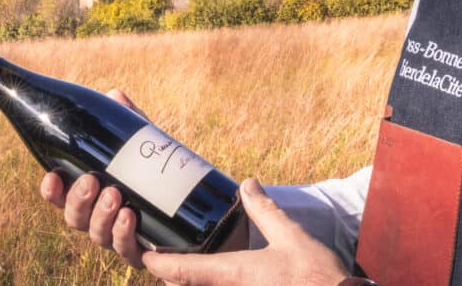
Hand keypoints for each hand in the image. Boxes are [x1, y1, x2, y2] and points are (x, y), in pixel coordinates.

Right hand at [39, 88, 148, 267]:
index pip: (62, 197)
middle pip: (75, 218)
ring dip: (101, 216)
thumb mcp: (146, 146)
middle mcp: (102, 219)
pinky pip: (127, 250)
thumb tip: (115, 94)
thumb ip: (130, 123)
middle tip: (92, 180)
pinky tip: (130, 217)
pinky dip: (124, 235)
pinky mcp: (143, 252)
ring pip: (97, 235)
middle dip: (78, 200)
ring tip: (115, 196)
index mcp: (95, 195)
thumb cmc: (162, 174)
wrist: (201, 209)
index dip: (52, 191)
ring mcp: (120, 237)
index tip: (52, 175)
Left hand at [141, 178, 349, 285]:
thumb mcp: (291, 237)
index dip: (157, 261)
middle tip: (160, 250)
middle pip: (183, 285)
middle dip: (169, 271)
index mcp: (232, 273)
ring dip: (187, 278)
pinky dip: (206, 282)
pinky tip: (217, 271)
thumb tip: (248, 185)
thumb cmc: (316, 277)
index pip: (181, 270)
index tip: (145, 250)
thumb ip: (265, 211)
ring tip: (182, 261)